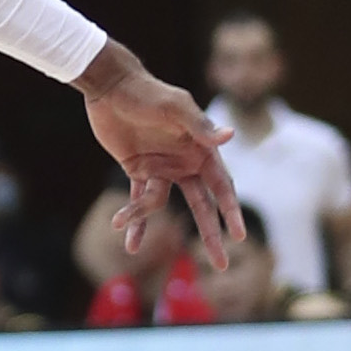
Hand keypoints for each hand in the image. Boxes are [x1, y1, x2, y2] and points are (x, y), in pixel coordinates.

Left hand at [79, 43, 249, 267]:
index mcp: (201, 150)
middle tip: (220, 264)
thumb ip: (199, 125)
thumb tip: (229, 136)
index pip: (222, 186)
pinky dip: (135, 221)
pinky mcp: (138, 170)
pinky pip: (139, 201)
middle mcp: (184, 162)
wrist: (111, 86)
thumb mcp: (175, 107)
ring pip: (159, 205)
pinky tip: (130, 244)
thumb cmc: (147, 92)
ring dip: (142, 219)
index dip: (230, 212)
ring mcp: (161, 168)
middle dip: (210, 235)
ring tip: (123, 229)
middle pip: (202, 206)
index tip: (239, 236)